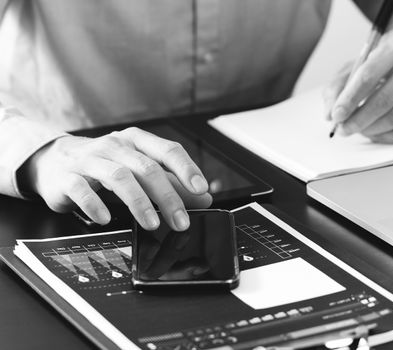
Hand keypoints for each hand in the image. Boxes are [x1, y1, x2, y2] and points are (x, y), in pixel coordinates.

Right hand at [22, 127, 211, 230]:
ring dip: (139, 203)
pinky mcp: (67, 177)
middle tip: (181, 221)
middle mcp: (115, 146)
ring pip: (119, 177)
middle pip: (147, 168)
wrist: (54, 161)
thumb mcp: (140, 170)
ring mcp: (90, 159)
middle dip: (168, 197)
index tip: (201, 190)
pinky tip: (106, 219)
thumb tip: (204, 198)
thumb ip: (172, 184)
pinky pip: (82, 190)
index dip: (186, 169)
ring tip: (152, 224)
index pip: (167, 150)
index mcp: (137, 140)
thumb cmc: (104, 165)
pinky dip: (96, 205)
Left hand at [324, 41, 392, 142]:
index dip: (349, 99)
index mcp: (392, 51)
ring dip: (370, 129)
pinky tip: (375, 134)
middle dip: (358, 119)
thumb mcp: (351, 72)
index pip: (368, 76)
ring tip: (357, 129)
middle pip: (383, 100)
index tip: (336, 116)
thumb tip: (329, 114)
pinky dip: (387, 137)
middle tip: (343, 130)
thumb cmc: (374, 73)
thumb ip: (336, 89)